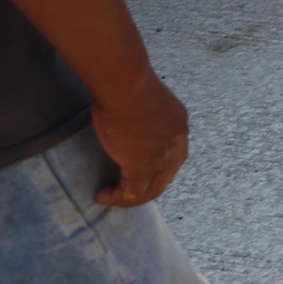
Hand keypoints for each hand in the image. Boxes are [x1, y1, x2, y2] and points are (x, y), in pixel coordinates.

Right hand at [90, 68, 189, 207]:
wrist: (126, 86)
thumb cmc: (128, 86)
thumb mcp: (146, 105)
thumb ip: (146, 120)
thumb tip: (130, 129)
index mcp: (179, 125)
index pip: (173, 157)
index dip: (155, 169)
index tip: (132, 171)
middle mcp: (178, 143)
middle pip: (166, 176)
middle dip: (146, 187)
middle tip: (124, 191)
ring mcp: (163, 157)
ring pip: (152, 189)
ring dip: (132, 196)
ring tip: (111, 196)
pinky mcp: (143, 166)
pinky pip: (133, 192)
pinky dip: (118, 198)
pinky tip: (102, 195)